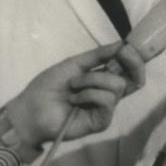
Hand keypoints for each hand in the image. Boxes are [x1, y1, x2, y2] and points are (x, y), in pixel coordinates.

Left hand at [4, 43, 144, 147]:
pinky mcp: (102, 121)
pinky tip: (74, 99)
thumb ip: (99, 55)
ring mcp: (106, 109)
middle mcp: (108, 94)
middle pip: (134, 78)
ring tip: (73, 86)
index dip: (134, 59)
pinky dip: (89, 94)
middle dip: (131, 62)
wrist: (31, 109)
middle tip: (122, 53)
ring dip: (92, 80)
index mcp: (103, 80)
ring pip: (117, 85)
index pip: (129, 71)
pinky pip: (107, 100)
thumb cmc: (48, 87)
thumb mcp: (74, 64)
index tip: (127, 46)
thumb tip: (122, 44)